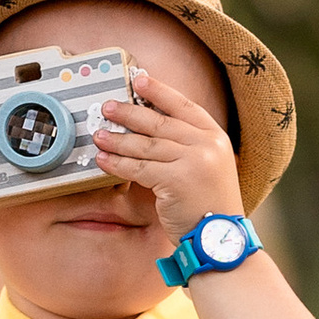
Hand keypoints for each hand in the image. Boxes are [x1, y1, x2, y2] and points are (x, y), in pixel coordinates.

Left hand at [89, 66, 242, 242]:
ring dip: (117, 139)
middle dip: (129, 113)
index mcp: (216, 137)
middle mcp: (206, 145)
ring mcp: (193, 161)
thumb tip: (149, 127)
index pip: (184, 105)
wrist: (220, 238)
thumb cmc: (209, 205)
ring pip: (146, 145)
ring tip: (98, 134)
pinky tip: (103, 160)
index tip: (139, 80)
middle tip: (107, 107)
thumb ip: (187, 146)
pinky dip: (117, 164)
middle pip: (160, 122)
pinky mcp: (177, 180)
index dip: (160, 91)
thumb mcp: (208, 166)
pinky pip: (139, 168)